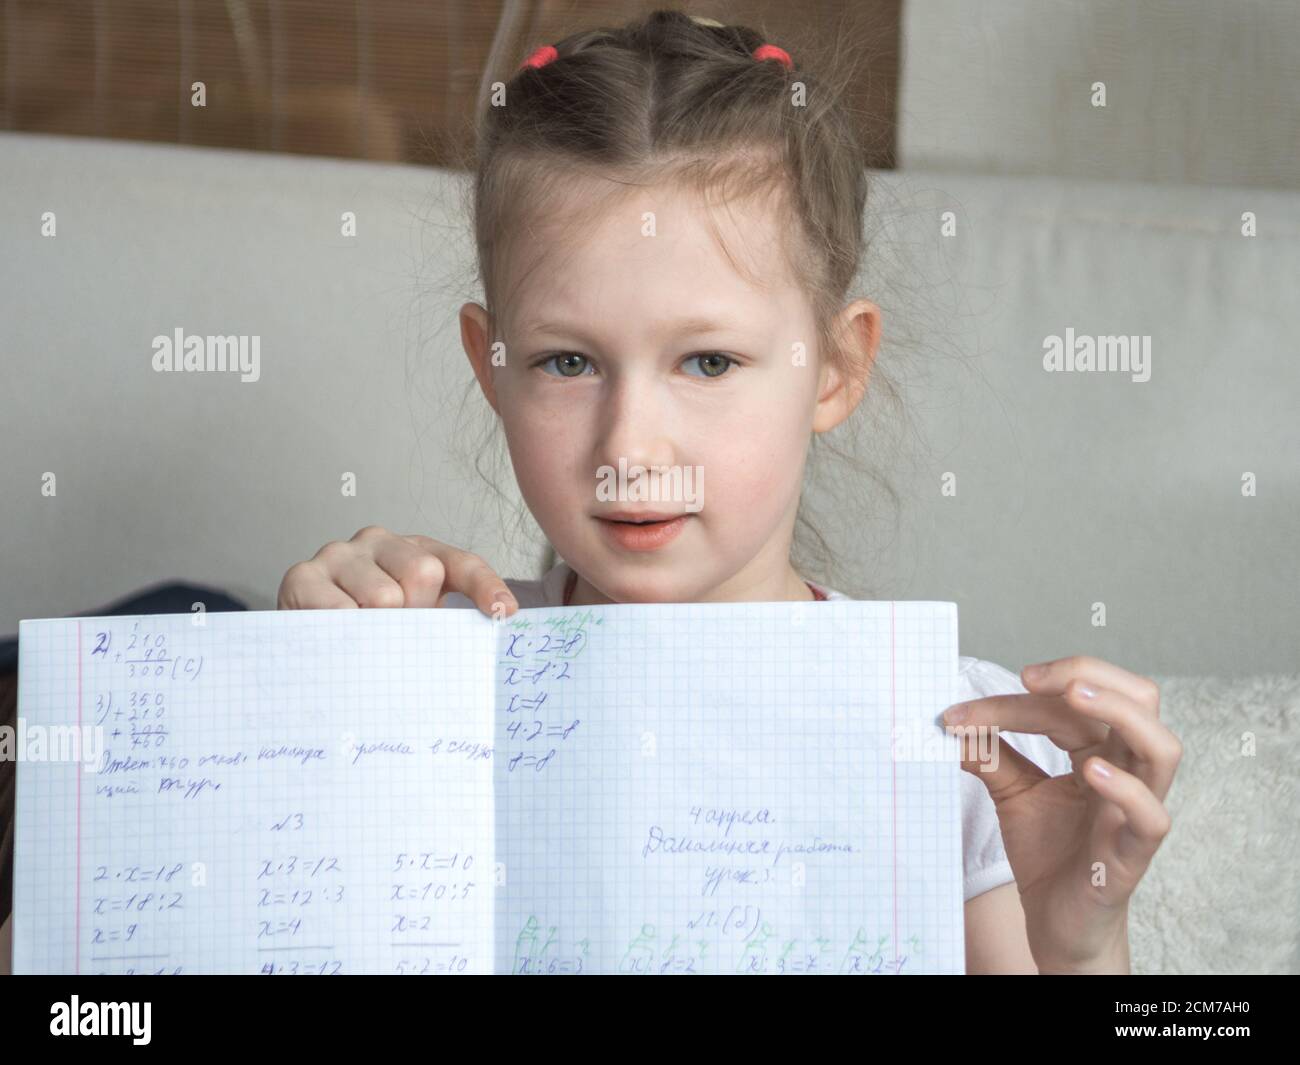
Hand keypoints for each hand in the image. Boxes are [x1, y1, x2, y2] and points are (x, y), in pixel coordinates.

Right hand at [277, 525, 517, 617]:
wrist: (297, 647)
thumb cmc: (364, 635)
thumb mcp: (410, 626)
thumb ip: (442, 625)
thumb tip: (487, 633)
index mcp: (413, 551)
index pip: (461, 564)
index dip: (485, 586)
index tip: (504, 612)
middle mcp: (377, 541)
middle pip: (422, 571)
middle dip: (416, 613)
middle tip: (395, 636)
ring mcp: (338, 555)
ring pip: (383, 596)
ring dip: (379, 631)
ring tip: (362, 640)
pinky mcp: (302, 576)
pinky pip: (341, 612)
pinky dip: (347, 635)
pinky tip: (338, 641)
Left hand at [943, 655, 1181, 973]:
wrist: (1054, 922)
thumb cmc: (1047, 852)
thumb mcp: (1011, 792)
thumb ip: (990, 754)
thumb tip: (952, 720)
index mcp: (1100, 750)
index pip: (1073, 702)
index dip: (1020, 697)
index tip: (961, 711)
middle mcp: (1127, 771)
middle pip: (1141, 699)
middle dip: (1090, 674)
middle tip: (1032, 678)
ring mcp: (1134, 811)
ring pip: (1162, 748)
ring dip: (1120, 713)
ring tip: (1074, 698)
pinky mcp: (1132, 854)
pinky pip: (1151, 817)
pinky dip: (1127, 789)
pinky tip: (1092, 773)